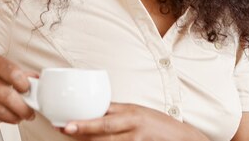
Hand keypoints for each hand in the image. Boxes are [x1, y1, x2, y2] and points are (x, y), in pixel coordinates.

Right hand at [0, 48, 35, 123]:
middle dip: (23, 106)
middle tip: (30, 110)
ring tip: (22, 116)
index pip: (11, 71)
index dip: (24, 83)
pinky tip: (8, 118)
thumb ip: (6, 67)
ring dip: (14, 115)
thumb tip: (30, 77)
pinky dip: (0, 118)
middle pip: (6, 94)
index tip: (30, 89)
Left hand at [60, 103, 208, 140]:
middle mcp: (133, 125)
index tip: (67, 122)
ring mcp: (137, 140)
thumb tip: (93, 110)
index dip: (84, 120)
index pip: (104, 116)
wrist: (182, 138)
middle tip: (66, 130)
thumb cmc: (157, 124)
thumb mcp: (137, 112)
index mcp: (130, 112)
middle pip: (104, 130)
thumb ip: (116, 112)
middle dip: (83, 130)